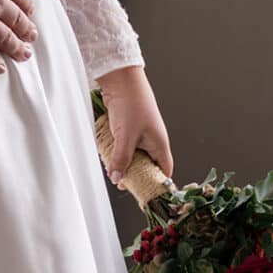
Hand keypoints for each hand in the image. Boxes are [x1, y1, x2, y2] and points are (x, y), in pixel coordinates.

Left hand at [98, 65, 172, 185]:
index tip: (143, 193)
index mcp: (160, 145)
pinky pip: (125, 145)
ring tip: (112, 168)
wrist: (121, 79)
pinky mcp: (128, 127)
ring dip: (124, 161)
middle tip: (121, 182)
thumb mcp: (126, 136)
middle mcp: (152, 141)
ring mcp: (140, 134)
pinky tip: (108, 153)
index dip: (156, 184)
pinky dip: (117, 150)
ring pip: (134, 155)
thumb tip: (117, 178)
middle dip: (135, 174)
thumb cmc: (131, 104)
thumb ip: (121, 159)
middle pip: (147, 165)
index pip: (164, 172)